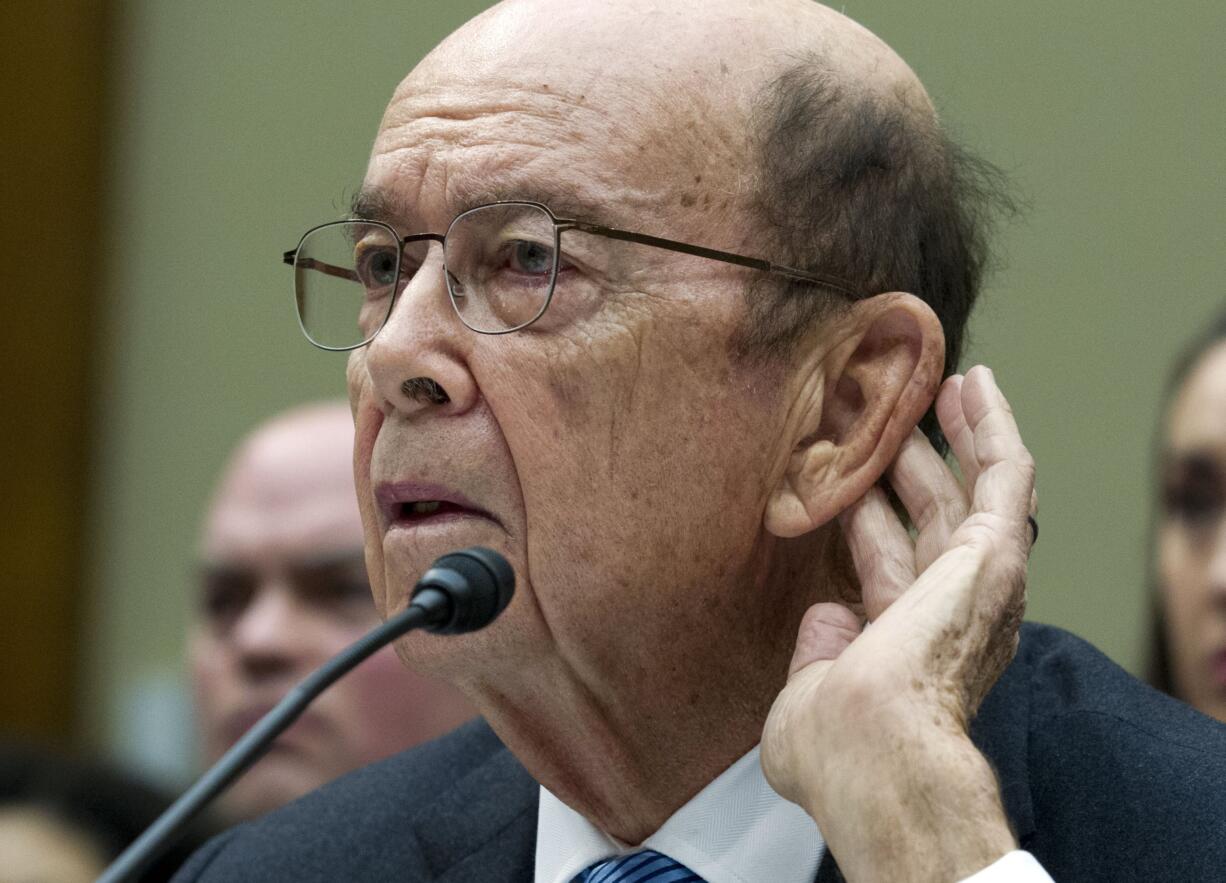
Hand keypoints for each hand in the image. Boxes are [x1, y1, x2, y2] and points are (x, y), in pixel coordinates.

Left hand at [761, 366, 1036, 881]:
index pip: (888, 565)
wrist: (870, 745)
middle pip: (934, 519)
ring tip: (947, 384)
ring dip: (962, 434)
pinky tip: (977, 383)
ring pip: (976, 488)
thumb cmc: (835, 745)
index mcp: (906, 643)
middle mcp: (950, 608)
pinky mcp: (993, 550)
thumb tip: (825, 612)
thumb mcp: (809, 694)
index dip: (868, 519)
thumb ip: (818, 651)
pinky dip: (993, 426)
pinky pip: (1004, 473)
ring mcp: (976, 579)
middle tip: (898, 416)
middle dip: (918, 466)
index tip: (846, 482)